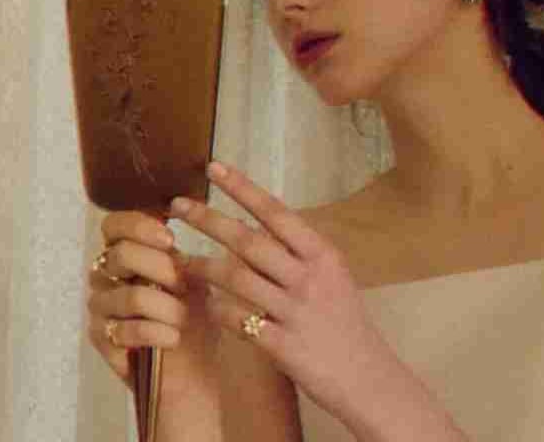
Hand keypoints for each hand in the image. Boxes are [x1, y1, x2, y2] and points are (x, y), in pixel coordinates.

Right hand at [86, 211, 222, 403]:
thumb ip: (179, 250)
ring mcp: (100, 307)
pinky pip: (126, 330)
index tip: (170, 240)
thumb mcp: (197, 273)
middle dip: (161, 269)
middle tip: (183, 287)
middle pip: (121, 255)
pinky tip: (173, 338)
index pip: (113, 225)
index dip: (139, 227)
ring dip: (167, 308)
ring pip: (131, 295)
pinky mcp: (101, 340)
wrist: (198, 364)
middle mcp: (106, 275)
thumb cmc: (198, 312)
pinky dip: (157, 333)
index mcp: (128, 251)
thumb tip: (181, 209)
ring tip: (184, 319)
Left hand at [168, 160, 395, 421]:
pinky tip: (206, 304)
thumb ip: (297, 251)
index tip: (214, 168)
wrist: (366, 374)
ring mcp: (295, 311)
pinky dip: (218, 309)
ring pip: (237, 278)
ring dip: (203, 266)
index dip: (242, 188)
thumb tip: (254, 222)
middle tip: (177, 206)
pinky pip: (238, 320)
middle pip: (249, 240)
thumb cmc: (344, 319)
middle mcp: (309, 277)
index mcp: (322, 254)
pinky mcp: (283, 346)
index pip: (275, 212)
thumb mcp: (331, 275)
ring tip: (180, 259)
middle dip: (208, 219)